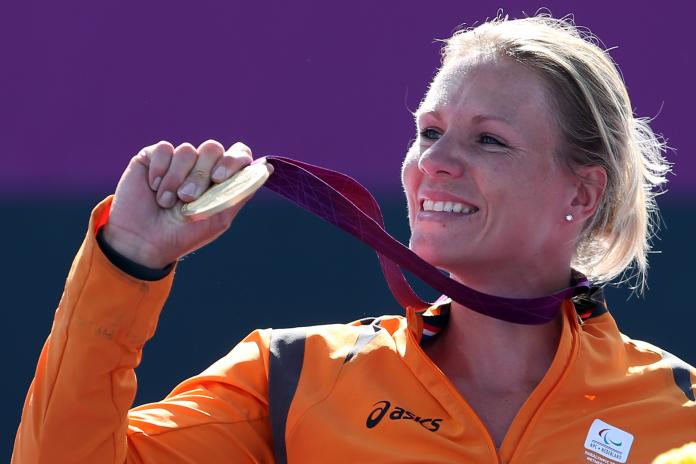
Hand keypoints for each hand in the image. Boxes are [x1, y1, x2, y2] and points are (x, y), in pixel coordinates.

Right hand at [102, 140, 270, 268]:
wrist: (143, 242)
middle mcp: (201, 166)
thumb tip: (266, 168)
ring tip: (167, 202)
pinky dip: (159, 171)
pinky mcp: (153, 157)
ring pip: (187, 150)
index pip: (238, 154)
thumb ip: (240, 192)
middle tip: (188, 198)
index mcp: (220, 179)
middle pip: (213, 148)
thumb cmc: (183, 234)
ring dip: (177, 179)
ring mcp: (178, 161)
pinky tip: (154, 189)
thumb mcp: (218, 218)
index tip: (219, 179)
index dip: (233, 160)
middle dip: (201, 175)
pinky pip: (163, 149)